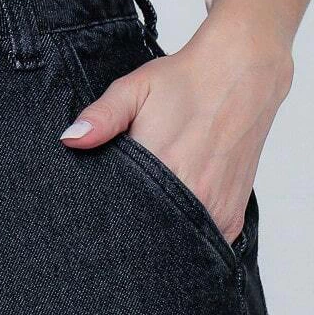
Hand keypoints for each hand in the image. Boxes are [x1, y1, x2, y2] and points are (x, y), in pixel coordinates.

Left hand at [59, 16, 294, 245]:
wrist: (243, 72)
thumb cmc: (186, 80)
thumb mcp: (135, 89)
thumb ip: (102, 117)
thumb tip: (70, 139)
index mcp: (162, 166)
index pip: (123, 214)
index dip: (110, 219)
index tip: (103, 215)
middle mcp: (191, 194)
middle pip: (151, 235)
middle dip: (135, 231)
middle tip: (128, 212)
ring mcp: (215, 209)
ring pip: (176, 242)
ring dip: (163, 234)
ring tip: (154, 209)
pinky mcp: (231, 217)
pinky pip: (203, 240)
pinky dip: (188, 234)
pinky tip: (177, 215)